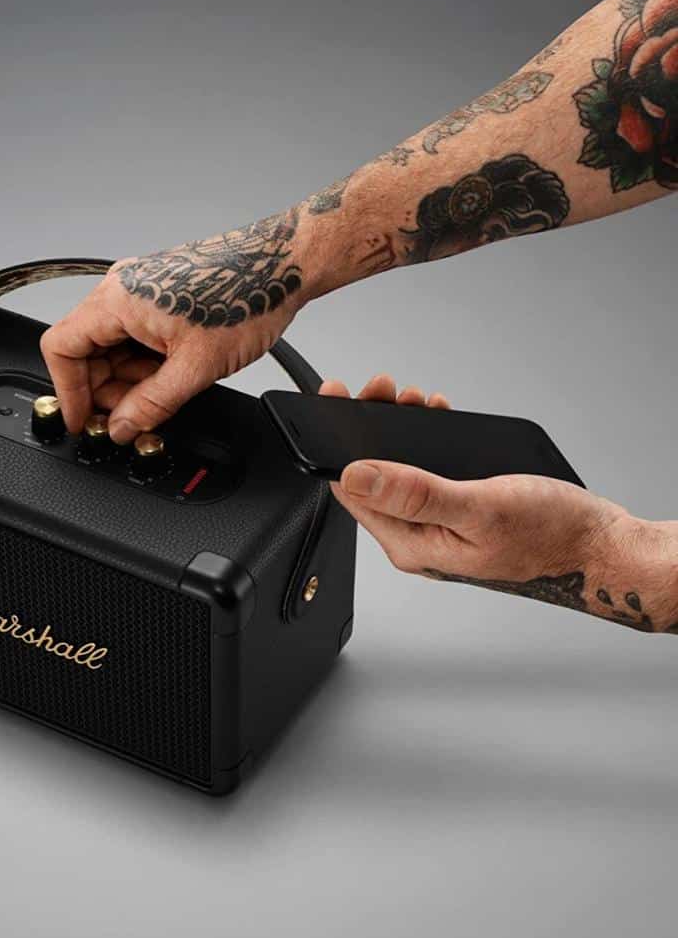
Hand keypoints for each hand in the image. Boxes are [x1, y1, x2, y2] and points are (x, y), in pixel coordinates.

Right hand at [41, 211, 308, 441]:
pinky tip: (170, 378)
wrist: (283, 264)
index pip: (61, 349)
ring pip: (111, 346)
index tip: (82, 421)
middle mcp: (122, 289)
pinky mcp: (159, 295)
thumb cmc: (246, 296)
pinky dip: (144, 364)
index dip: (68, 392)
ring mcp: (140, 290)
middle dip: (104, 391)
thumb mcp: (195, 368)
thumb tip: (122, 428)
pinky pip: (134, 336)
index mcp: (117, 299)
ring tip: (162, 398)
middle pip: (85, 350)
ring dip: (128, 380)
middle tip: (131, 419)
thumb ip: (151, 405)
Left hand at [321, 376, 677, 631]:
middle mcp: (418, 538)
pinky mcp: (459, 511)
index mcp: (411, 544)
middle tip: (382, 388)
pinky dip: (425, 439)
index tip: (336, 399)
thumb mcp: (480, 508)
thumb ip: (415, 494)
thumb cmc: (552, 536)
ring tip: (410, 397)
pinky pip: (427, 473)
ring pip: (399, 470)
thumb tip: (355, 475)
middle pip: (370, 477)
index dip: (337, 443)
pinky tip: (435, 417)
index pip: (349, 491)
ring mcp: (439, 525)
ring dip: (397, 429)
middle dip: (368, 426)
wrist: (601, 549)